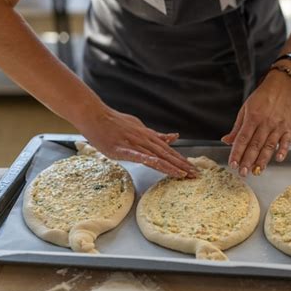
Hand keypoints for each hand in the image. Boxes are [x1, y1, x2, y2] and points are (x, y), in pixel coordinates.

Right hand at [75, 106, 196, 177]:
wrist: (95, 115)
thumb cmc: (114, 122)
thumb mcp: (139, 127)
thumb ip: (157, 134)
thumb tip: (174, 136)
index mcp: (149, 136)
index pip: (169, 150)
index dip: (182, 160)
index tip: (193, 169)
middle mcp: (145, 140)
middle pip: (167, 154)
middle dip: (182, 165)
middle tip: (195, 175)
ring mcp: (134, 144)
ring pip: (156, 156)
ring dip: (171, 166)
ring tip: (184, 174)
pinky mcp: (122, 149)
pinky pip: (139, 156)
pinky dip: (151, 160)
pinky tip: (160, 166)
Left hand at [221, 69, 290, 175]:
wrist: (282, 87)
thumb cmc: (262, 98)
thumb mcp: (245, 109)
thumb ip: (237, 128)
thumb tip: (226, 141)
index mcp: (252, 117)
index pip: (243, 138)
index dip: (237, 152)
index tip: (232, 164)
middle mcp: (265, 122)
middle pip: (255, 144)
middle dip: (248, 160)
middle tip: (242, 173)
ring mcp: (278, 126)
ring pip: (269, 145)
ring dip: (263, 160)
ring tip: (256, 171)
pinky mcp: (289, 128)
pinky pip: (286, 141)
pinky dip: (283, 150)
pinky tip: (278, 159)